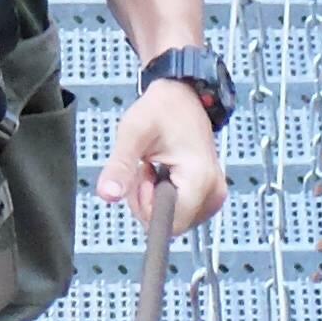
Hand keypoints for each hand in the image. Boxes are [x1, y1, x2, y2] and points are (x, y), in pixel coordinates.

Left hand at [95, 79, 228, 234]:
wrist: (183, 97)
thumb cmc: (161, 110)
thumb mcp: (133, 133)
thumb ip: (120, 166)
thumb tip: (107, 195)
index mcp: (200, 179)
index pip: (169, 224)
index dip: (147, 205)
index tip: (145, 174)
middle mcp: (213, 192)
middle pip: (170, 224)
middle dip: (149, 201)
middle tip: (147, 167)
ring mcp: (214, 196)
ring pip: (173, 220)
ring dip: (156, 199)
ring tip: (156, 167)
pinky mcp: (210, 197)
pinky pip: (180, 212)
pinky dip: (166, 198)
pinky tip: (164, 173)